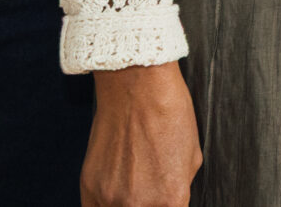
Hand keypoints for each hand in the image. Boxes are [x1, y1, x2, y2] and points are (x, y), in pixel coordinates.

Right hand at [83, 63, 201, 206]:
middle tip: (147, 190)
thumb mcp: (191, 158)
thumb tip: (170, 202)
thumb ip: (179, 189)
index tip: (164, 201)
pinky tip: (114, 192)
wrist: (136, 86)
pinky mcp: (88, 188)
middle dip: (148, 206)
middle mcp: (139, 205)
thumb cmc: (169, 114)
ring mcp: (110, 198)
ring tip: (132, 186)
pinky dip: (104, 205)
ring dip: (125, 205)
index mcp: (172, 200)